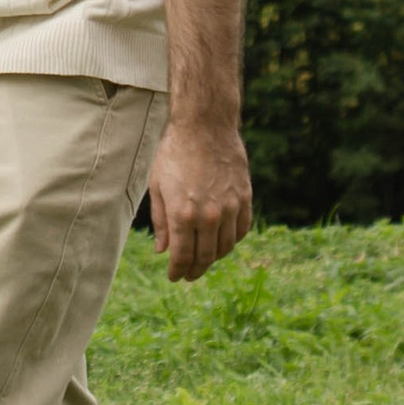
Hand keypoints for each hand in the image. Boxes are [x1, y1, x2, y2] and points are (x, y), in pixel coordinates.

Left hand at [147, 116, 252, 281]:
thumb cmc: (175, 153)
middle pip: (205, 257)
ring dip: (214, 258)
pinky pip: (241, 231)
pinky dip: (231, 241)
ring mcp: (230, 208)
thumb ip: (161, 221)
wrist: (205, 127)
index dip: (177, 271)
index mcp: (183, 214)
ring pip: (225, 247)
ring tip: (204, 259)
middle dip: (194, 270)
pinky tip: (222, 242)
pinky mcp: (245, 199)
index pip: (182, 256)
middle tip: (188, 275)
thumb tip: (163, 250)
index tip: (174, 277)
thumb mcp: (158, 185)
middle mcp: (209, 216)